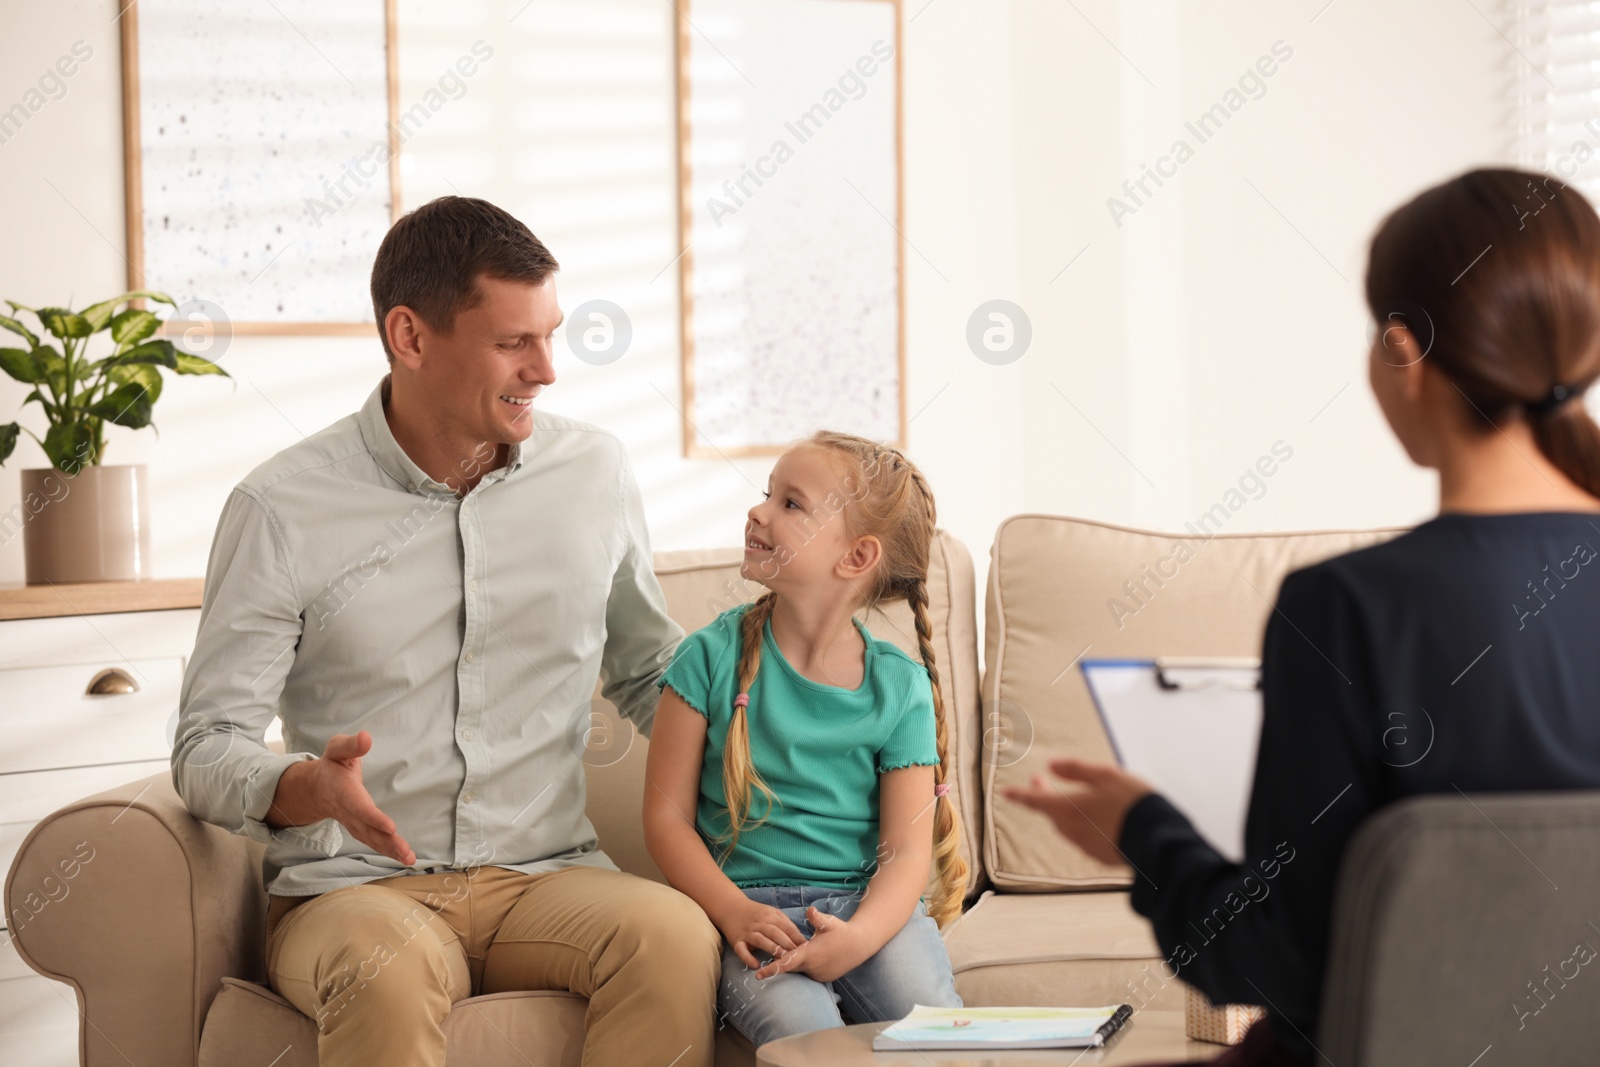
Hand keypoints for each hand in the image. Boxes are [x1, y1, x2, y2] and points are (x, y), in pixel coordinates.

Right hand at [268, 731, 414, 864]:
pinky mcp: (359, 828)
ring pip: (371, 839)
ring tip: (409, 859)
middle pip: (367, 829)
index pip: (359, 807)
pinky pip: (373, 842)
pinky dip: (388, 851)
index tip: (390, 827)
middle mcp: (347, 811)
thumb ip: (351, 745)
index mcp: (343, 791)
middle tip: (406, 852)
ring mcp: (352, 822)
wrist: (316, 787)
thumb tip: (366, 737)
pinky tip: (404, 857)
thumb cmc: (332, 765)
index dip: (373, 818)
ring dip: (390, 850)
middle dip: (385, 841)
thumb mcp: (337, 749)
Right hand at [716, 897, 807, 971]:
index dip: (797, 937)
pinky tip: (755, 965)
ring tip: (781, 959)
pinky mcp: (736, 940)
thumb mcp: (772, 913)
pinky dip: (747, 958)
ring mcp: (748, 932)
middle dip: (787, 944)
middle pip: (775, 933)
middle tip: (798, 956)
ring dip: (772, 949)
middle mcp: (759, 923)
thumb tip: (801, 940)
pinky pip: (741, 950)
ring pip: (761, 940)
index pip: (786, 926)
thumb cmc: (756, 913)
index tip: (807, 948)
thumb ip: (785, 924)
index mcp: (770, 915)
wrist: (731, 908)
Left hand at [756, 906, 869, 983]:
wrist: (859, 945)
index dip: (772, 969)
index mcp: (810, 954)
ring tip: (801, 951)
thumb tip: (809, 909)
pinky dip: (806, 966)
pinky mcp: (823, 978)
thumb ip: (817, 918)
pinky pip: (809, 973)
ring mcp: (818, 975)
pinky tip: (813, 957)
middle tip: (770, 958)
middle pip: (790, 967)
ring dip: (796, 963)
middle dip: (780, 963)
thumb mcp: (830, 922)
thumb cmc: (842, 931)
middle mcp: (812, 968)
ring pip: (800, 970)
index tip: (758, 974)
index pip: (786, 963)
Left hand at [1001, 758, 1154, 866]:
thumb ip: (1076, 770)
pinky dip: (1082, 826)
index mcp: (1069, 809)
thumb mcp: (1105, 775)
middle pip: (1050, 814)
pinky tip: (1093, 820)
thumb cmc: (1133, 802)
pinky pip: (1084, 839)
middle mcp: (1073, 831)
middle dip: (1043, 798)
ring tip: (1067, 799)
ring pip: (1066, 828)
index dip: (1020, 795)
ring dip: (1061, 813)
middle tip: (1041, 782)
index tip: (1007, 792)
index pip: (1035, 801)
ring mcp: (1087, 846)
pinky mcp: (1101, 857)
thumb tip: (1051, 765)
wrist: (1158, 838)